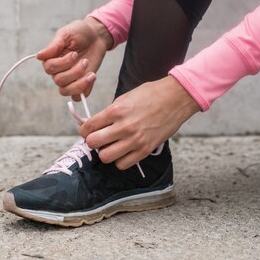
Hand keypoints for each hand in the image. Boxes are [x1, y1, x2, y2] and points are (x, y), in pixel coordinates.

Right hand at [37, 17, 112, 100]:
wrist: (96, 35)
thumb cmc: (79, 32)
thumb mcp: (66, 35)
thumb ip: (54, 46)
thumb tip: (38, 56)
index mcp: (52, 59)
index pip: (50, 68)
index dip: (62, 63)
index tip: (74, 54)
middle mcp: (58, 71)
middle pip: (59, 81)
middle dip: (74, 72)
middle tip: (85, 61)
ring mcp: (69, 79)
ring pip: (65, 91)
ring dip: (79, 84)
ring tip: (91, 74)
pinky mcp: (80, 84)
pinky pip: (77, 97)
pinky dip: (84, 90)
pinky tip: (92, 77)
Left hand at [79, 76, 199, 168]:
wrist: (175, 98)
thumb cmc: (150, 95)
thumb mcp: (124, 98)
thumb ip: (108, 113)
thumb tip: (93, 124)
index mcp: (116, 110)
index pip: (88, 127)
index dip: (84, 130)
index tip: (86, 131)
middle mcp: (124, 127)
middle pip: (93, 143)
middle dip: (92, 141)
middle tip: (97, 138)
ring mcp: (135, 140)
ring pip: (105, 157)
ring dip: (105, 152)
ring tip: (110, 146)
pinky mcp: (145, 150)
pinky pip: (123, 164)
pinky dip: (119, 160)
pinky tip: (123, 151)